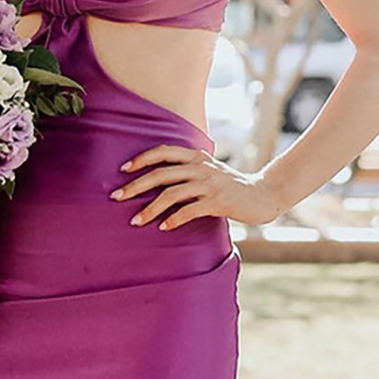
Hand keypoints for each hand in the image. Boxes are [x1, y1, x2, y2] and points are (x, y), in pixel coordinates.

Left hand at [110, 146, 285, 228]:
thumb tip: (160, 177)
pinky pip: (189, 210)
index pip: (163, 152)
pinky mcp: (217, 201)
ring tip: (136, 221)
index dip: (141, 159)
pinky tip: (163, 227)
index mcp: (197, 156)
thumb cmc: (232, 185)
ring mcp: (209, 184)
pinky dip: (173, 219)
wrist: (262, 195)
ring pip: (171, 194)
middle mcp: (201, 167)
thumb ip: (190, 168)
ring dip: (150, 209)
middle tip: (116, 197)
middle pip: (160, 174)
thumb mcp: (210, 170)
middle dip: (135, 186)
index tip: (123, 170)